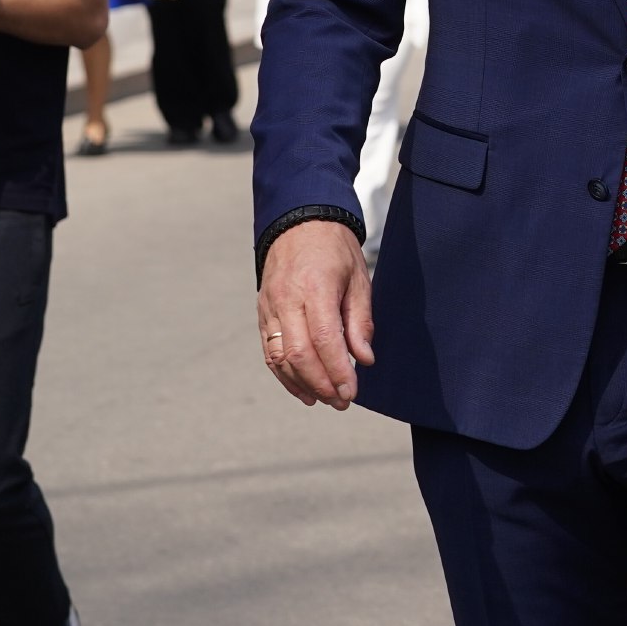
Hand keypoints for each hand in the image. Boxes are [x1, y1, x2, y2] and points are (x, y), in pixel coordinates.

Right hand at [255, 219, 375, 408]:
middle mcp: (287, 299)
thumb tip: (364, 359)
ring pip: (279, 357)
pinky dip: (284, 375)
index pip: (324, 339)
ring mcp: (269, 307)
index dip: (338, 371)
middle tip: (342, 402)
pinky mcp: (262, 313)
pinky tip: (303, 389)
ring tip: (325, 400)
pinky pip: (269, 352)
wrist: (299, 223)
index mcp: (315, 287)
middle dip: (321, 384)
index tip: (352, 392)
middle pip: (299, 354)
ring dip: (302, 384)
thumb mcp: (359, 278)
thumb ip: (360, 321)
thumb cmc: (335, 250)